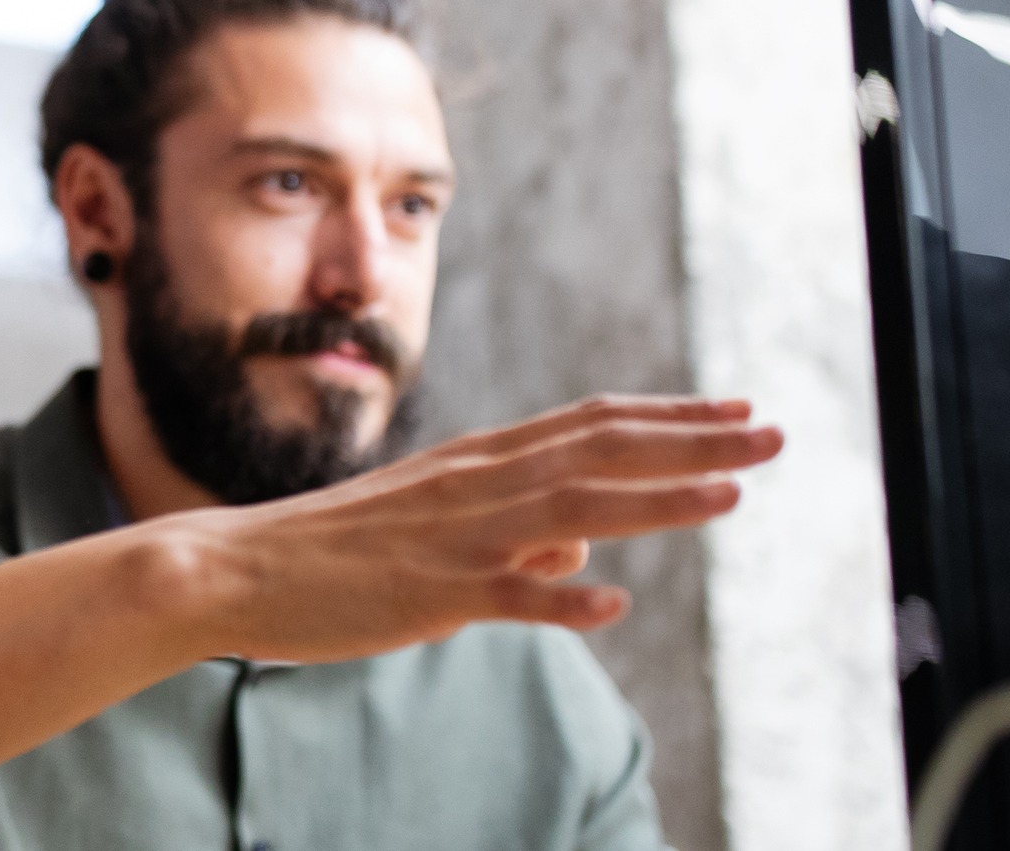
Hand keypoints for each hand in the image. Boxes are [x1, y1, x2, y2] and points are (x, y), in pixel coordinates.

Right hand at [173, 394, 779, 663]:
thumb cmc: (336, 550)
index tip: (738, 409)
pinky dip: (561, 594)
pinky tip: (612, 600)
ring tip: (733, 496)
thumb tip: (585, 541)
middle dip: (693, 442)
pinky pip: (506, 594)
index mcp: (478, 461)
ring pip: (572, 507)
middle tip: (774, 434)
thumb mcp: (434, 525)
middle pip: (602, 450)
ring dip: (658, 502)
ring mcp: (455, 537)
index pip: (591, 423)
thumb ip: (515, 526)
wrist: (234, 568)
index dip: (669, 416)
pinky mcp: (429, 592)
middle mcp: (477, 484)